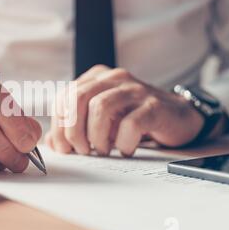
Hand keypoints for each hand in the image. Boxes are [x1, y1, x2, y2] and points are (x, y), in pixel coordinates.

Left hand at [46, 65, 203, 156]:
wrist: (176, 117)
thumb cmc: (133, 118)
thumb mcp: (100, 122)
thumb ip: (74, 129)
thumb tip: (52, 143)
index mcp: (95, 79)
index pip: (64, 97)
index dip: (59, 125)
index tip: (65, 147)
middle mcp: (113, 79)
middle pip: (78, 98)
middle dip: (73, 130)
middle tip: (81, 150)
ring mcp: (134, 89)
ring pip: (100, 107)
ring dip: (96, 136)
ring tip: (103, 150)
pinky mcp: (154, 105)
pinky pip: (130, 123)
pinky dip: (123, 142)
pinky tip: (125, 149)